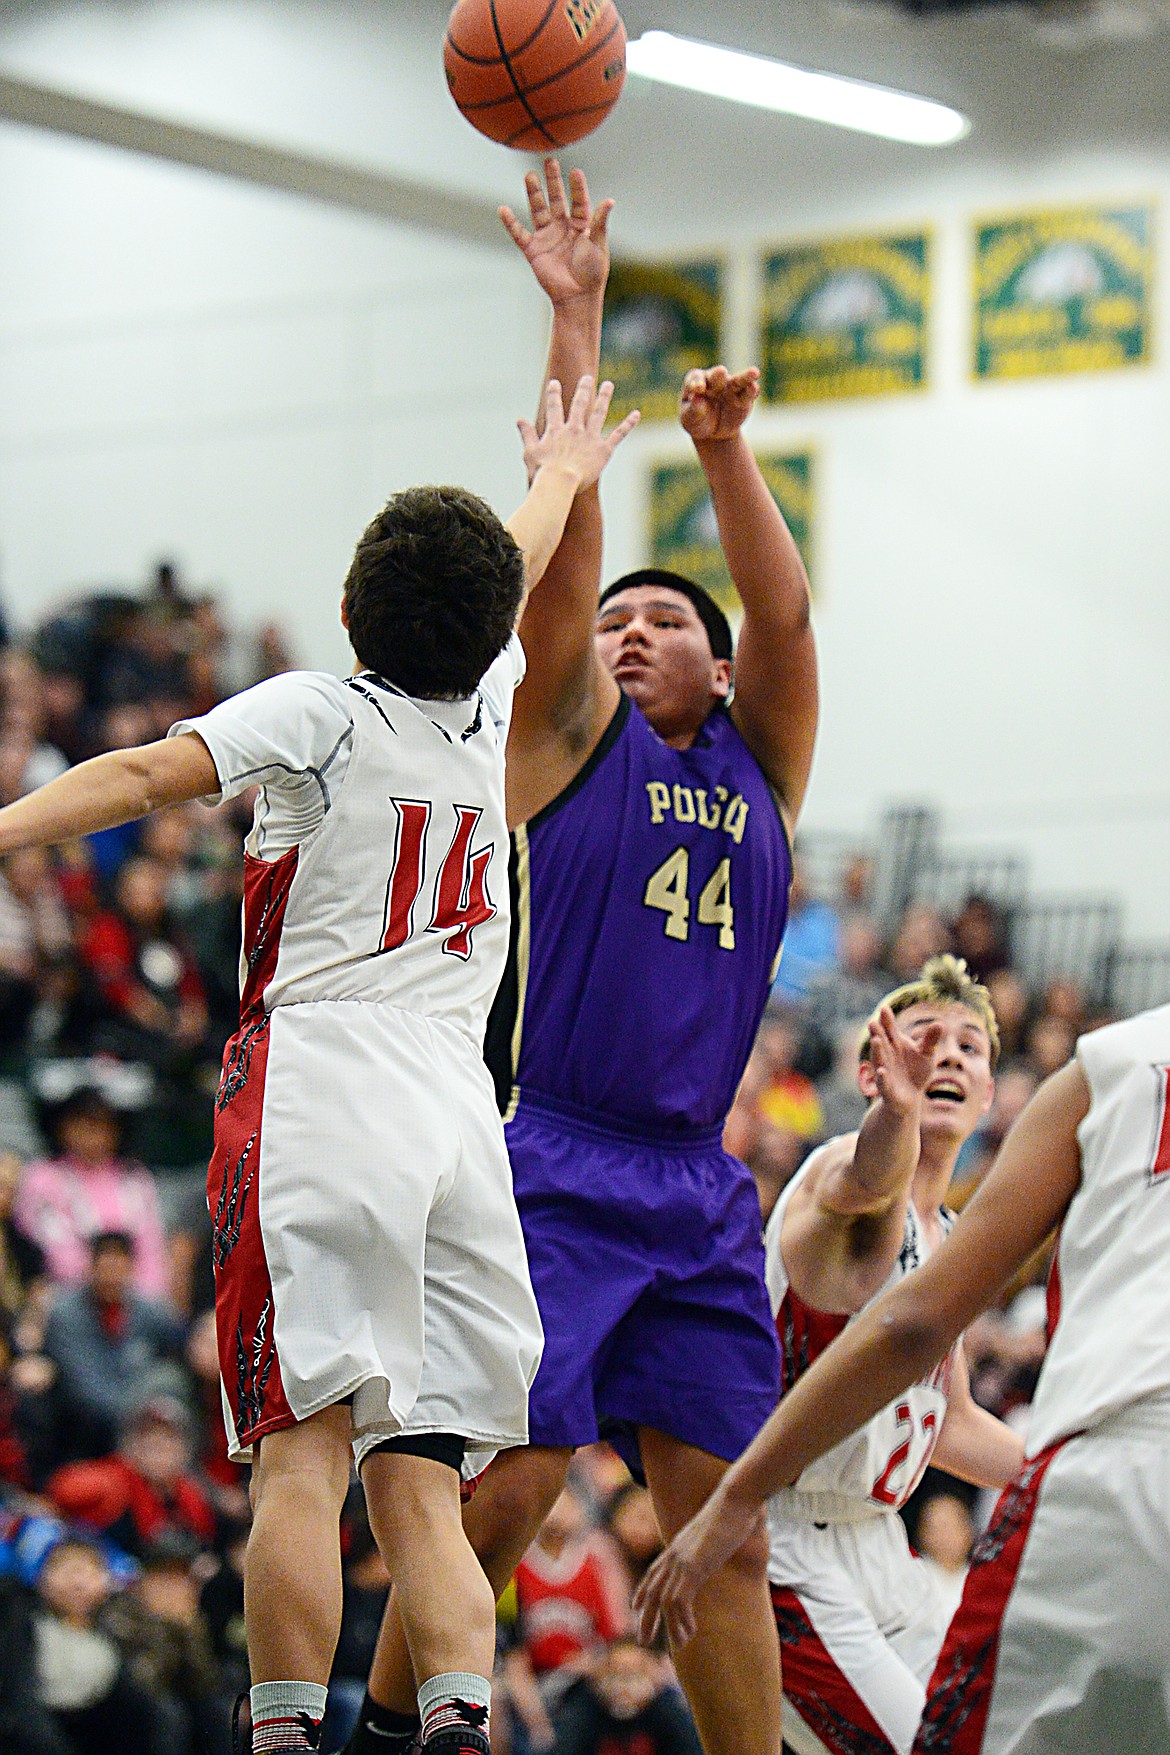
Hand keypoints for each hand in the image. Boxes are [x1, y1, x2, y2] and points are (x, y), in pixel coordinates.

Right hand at [499, 158, 612, 307]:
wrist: (577, 297)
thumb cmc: (592, 273)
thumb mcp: (599, 245)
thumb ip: (600, 222)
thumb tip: (610, 200)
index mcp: (581, 225)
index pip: (578, 201)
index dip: (577, 187)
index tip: (575, 172)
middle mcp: (563, 228)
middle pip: (556, 199)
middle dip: (553, 181)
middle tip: (550, 161)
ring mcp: (547, 237)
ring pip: (538, 210)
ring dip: (534, 193)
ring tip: (529, 175)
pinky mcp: (533, 250)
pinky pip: (519, 233)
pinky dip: (511, 223)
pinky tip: (503, 209)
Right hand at [519, 374, 638, 492]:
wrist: (559, 483)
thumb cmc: (541, 473)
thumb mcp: (529, 452)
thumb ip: (526, 434)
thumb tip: (519, 419)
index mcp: (556, 430)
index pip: (554, 408)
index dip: (554, 394)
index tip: (554, 383)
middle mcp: (574, 429)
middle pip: (579, 404)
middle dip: (584, 389)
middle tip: (588, 377)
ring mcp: (590, 438)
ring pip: (598, 412)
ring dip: (604, 397)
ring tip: (608, 385)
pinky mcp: (603, 450)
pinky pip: (618, 434)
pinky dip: (628, 424)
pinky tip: (637, 414)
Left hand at [632, 1486, 758, 1648]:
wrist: (734, 1500)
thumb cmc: (730, 1512)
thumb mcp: (713, 1532)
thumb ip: (706, 1544)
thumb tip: (711, 1549)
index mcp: (677, 1547)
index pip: (653, 1573)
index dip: (643, 1591)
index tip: (636, 1608)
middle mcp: (674, 1555)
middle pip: (652, 1591)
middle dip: (647, 1618)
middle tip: (643, 1641)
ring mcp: (683, 1561)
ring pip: (664, 1601)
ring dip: (670, 1626)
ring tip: (678, 1646)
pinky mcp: (694, 1568)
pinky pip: (680, 1601)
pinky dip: (682, 1620)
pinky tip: (690, 1632)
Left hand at [679, 365, 759, 443]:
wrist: (714, 432)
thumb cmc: (698, 421)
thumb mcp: (691, 419)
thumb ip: (693, 410)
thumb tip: (696, 399)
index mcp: (697, 381)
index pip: (696, 378)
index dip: (697, 383)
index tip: (698, 389)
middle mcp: (715, 380)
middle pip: (717, 376)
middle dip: (718, 375)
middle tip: (720, 372)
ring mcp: (731, 387)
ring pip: (738, 380)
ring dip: (746, 376)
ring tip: (754, 372)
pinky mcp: (745, 397)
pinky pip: (749, 393)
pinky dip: (752, 390)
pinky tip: (754, 388)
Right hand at [866, 1004, 942, 1116]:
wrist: (910, 1097)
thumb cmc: (916, 1071)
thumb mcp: (926, 1054)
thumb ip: (930, 1040)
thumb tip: (940, 1024)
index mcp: (895, 1044)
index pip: (889, 1029)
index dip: (887, 1020)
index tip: (884, 1008)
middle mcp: (886, 1055)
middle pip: (881, 1041)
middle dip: (877, 1032)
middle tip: (873, 1022)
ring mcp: (884, 1070)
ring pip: (879, 1059)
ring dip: (876, 1050)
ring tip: (876, 1040)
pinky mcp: (886, 1087)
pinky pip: (883, 1082)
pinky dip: (882, 1077)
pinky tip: (882, 1072)